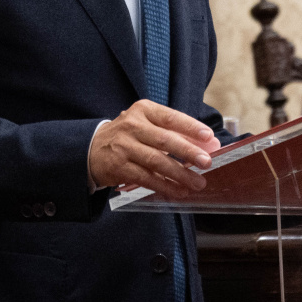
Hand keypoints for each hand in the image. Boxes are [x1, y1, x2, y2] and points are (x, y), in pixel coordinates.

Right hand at [88, 100, 221, 198]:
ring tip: (197, 183)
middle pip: (164, 140)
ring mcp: (124, 147)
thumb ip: (177, 133)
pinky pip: (146, 178)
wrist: (92, 149)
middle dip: (188, 152)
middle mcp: (132, 126)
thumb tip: (210, 144)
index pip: (170, 117)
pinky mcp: (119, 167)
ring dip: (179, 174)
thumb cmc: (129, 136)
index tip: (209, 137)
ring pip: (156, 161)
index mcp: (143, 110)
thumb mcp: (148, 126)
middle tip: (206, 162)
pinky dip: (165, 186)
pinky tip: (178, 191)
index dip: (191, 127)